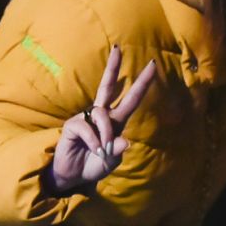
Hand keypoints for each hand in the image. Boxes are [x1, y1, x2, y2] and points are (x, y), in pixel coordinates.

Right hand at [42, 47, 158, 195]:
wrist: (73, 176)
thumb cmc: (94, 165)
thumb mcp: (111, 161)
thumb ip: (117, 151)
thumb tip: (124, 141)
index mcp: (115, 121)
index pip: (131, 99)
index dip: (142, 84)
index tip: (153, 66)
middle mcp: (101, 115)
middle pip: (107, 86)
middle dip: (112, 67)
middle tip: (117, 48)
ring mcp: (86, 118)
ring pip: (102, 114)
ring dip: (105, 133)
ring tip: (102, 149)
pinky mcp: (73, 124)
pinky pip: (87, 126)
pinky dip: (93, 140)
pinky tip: (93, 148)